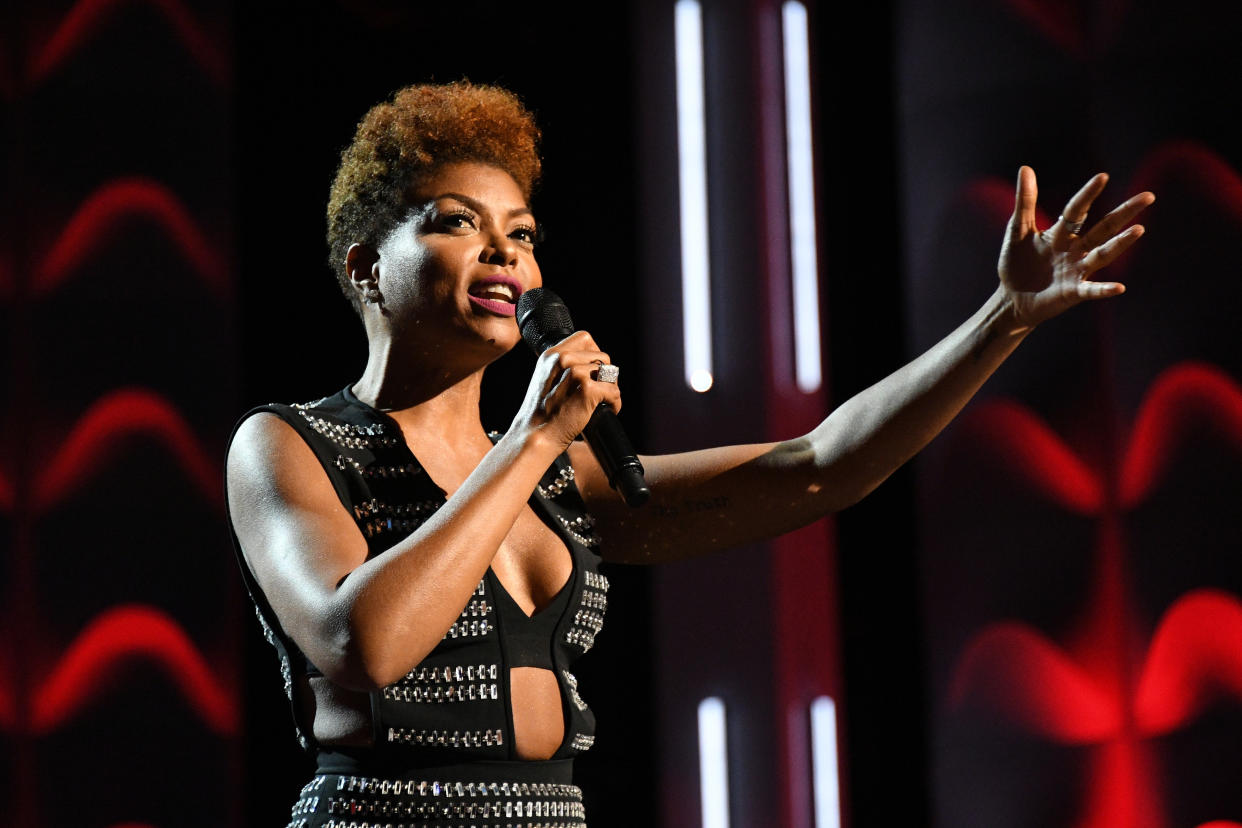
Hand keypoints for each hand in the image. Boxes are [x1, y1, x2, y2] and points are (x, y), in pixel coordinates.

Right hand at [511, 330, 620, 451]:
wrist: (534, 435)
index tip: (594, 372)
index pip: (584, 338)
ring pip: (611, 372)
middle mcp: (562, 359)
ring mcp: (575, 373)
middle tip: (600, 390)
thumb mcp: (546, 379)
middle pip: (602, 355)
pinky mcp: (587, 389)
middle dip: (605, 374)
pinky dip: (614, 403)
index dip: (594, 354)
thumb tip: (591, 365)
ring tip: (602, 402)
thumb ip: (563, 367)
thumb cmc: (541, 414)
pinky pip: (614, 391)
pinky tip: (606, 410)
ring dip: (611, 388)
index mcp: (551, 354)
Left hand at [998, 166, 1154, 328]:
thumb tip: (1025, 168)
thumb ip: (1024, 202)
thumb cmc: (1016, 264)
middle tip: (1148, 196)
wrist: (1011, 299)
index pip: (1078, 210)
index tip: (1102, 176)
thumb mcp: (1017, 231)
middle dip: (1124, 213)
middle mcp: (1075, 249)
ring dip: (1120, 243)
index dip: (1088, 194)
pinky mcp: (1073, 293)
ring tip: (1139, 230)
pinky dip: (1104, 289)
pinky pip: (1091, 290)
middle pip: (1103, 228)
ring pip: (1103, 254)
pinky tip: (1119, 288)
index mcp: (1061, 233)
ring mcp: (1077, 271)